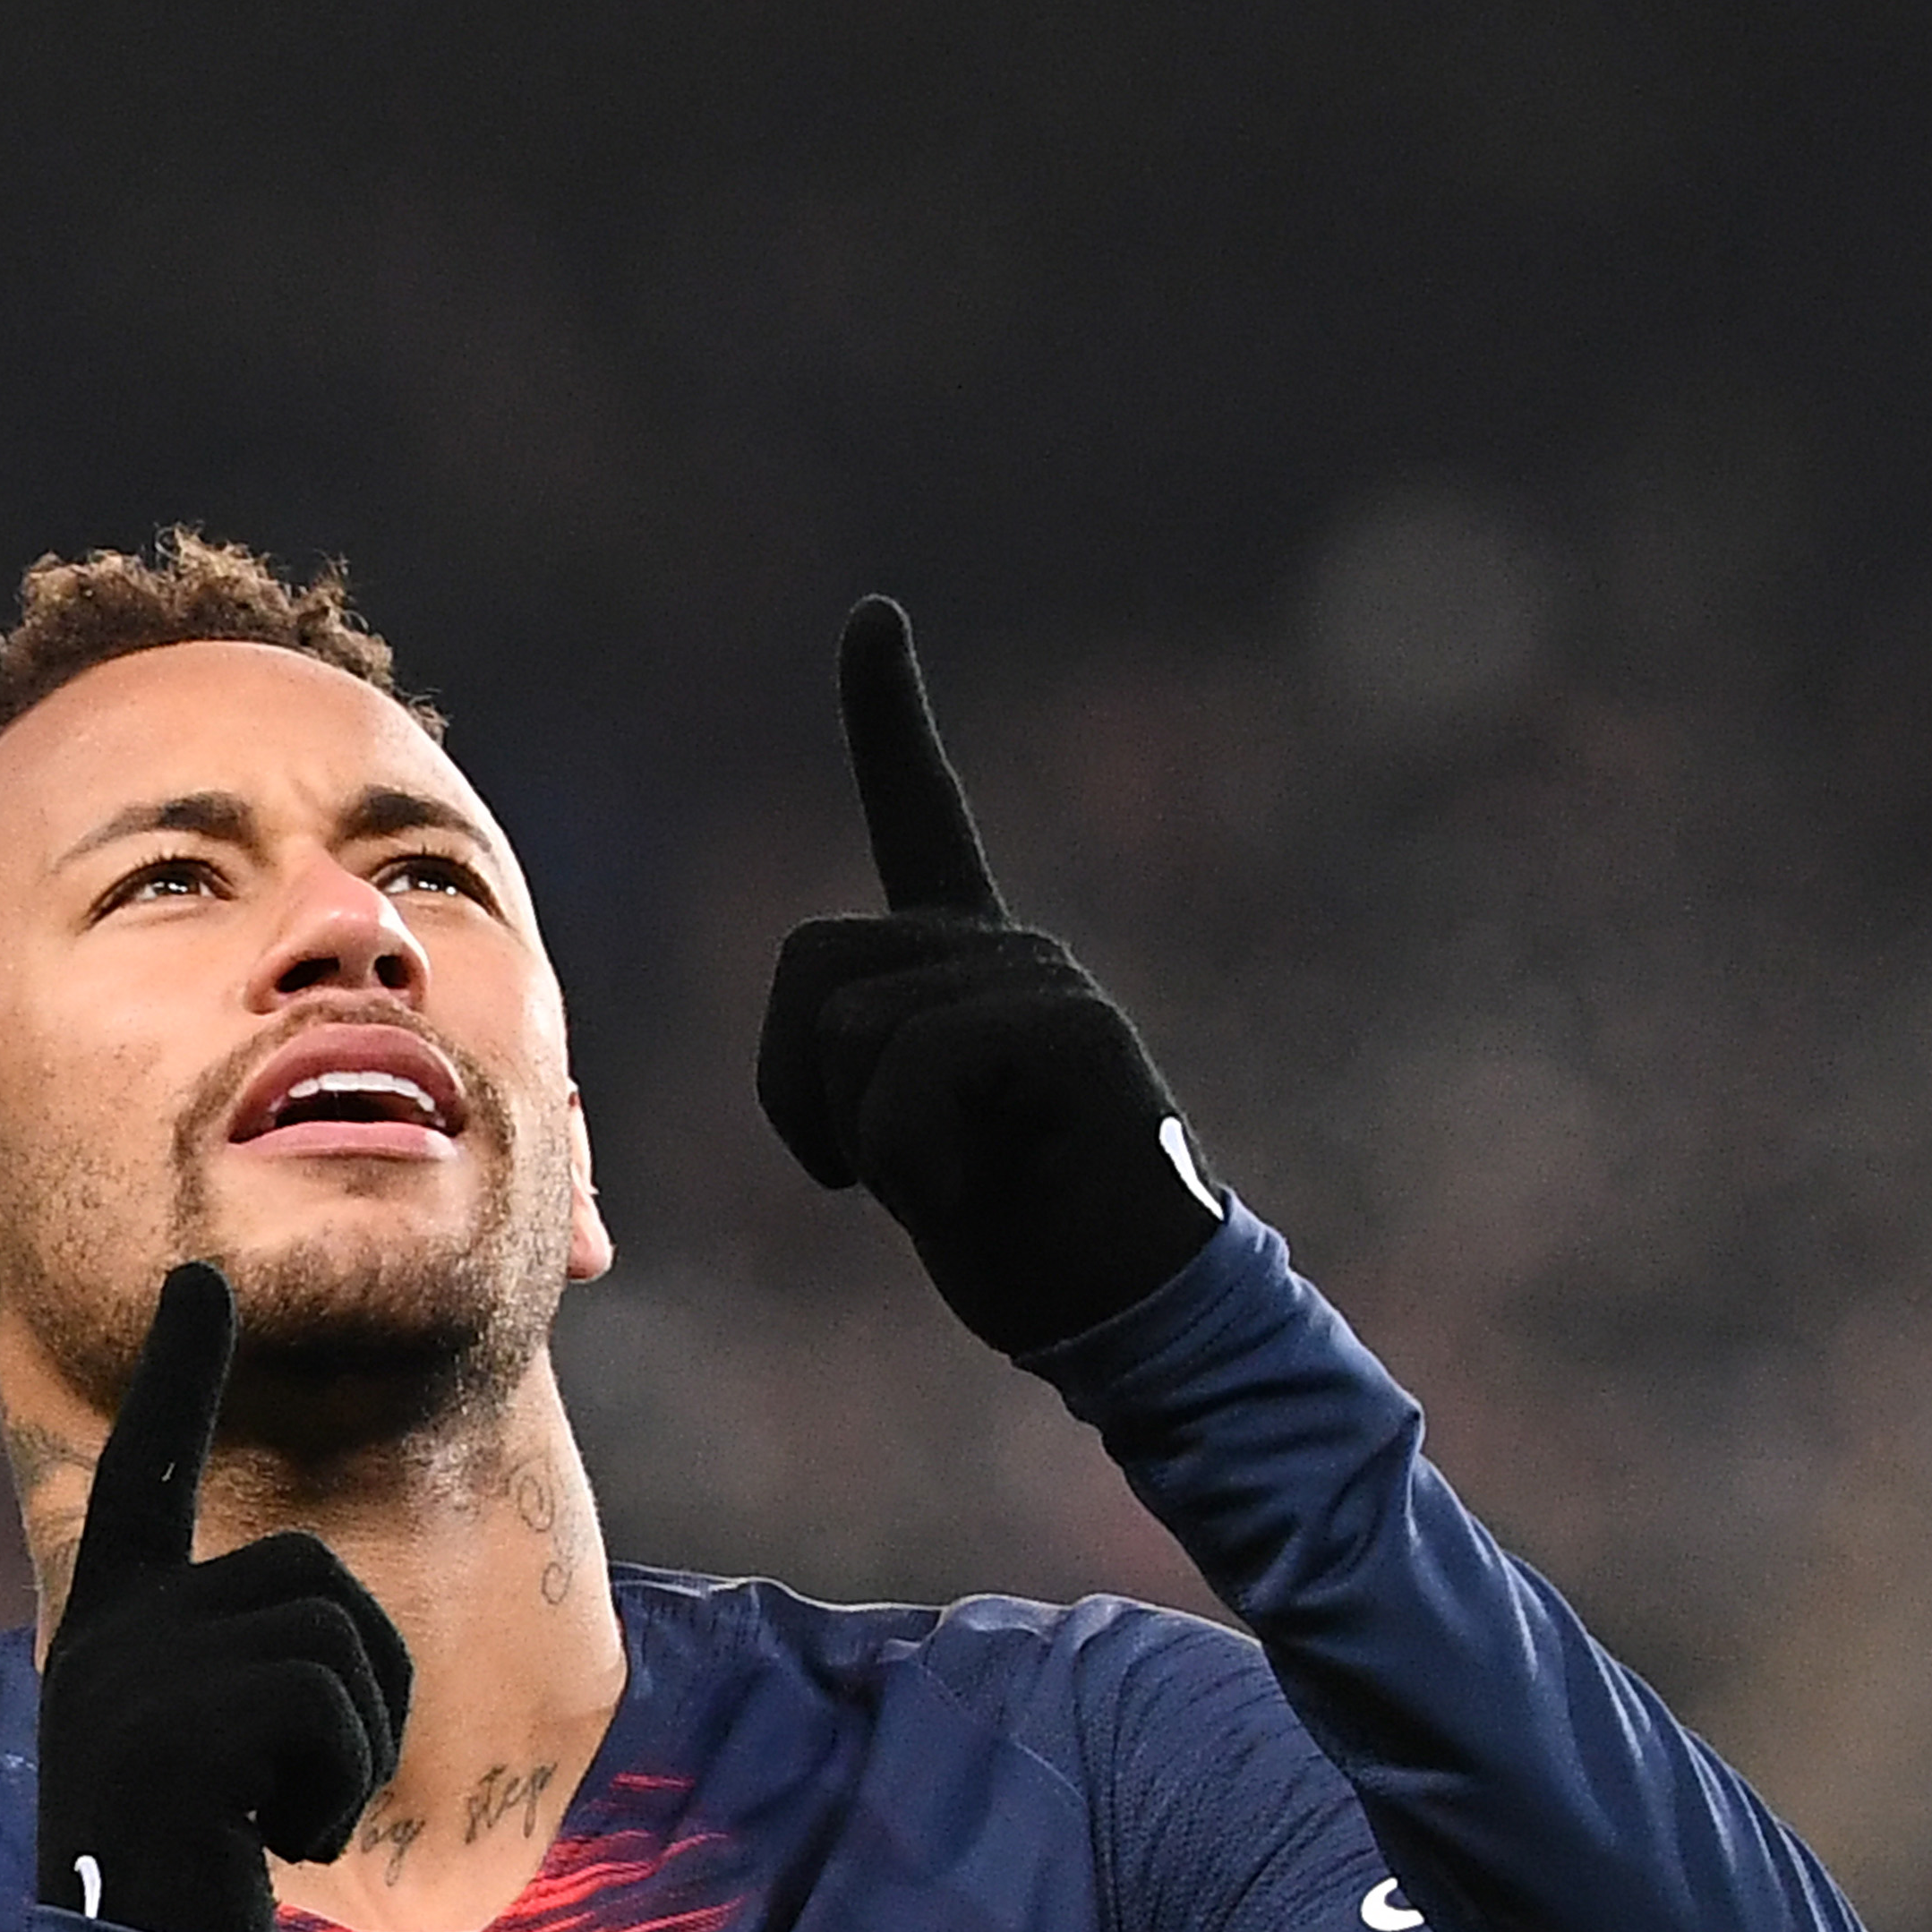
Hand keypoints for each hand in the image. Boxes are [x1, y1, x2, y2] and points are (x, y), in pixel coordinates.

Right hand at [32, 1265, 415, 1931]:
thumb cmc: (192, 1871)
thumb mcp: (199, 1745)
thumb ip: (237, 1662)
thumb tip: (325, 1619)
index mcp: (114, 1620)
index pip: (143, 1471)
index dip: (179, 1372)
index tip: (199, 1276)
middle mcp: (114, 1626)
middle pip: (317, 1581)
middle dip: (363, 1688)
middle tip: (298, 1790)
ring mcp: (139, 1670)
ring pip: (341, 1644)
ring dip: (355, 1749)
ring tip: (278, 1818)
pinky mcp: (180, 1724)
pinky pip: (337, 1710)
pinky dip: (340, 1790)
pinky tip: (272, 1846)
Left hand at [756, 596, 1229, 1354]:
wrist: (1131, 1316)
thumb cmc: (1020, 1243)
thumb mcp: (908, 1146)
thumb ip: (864, 1070)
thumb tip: (836, 1032)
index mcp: (969, 964)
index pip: (919, 814)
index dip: (889, 715)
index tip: (874, 615)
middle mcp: (1008, 950)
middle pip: (809, 966)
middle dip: (800, 1096)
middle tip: (891, 1177)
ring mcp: (1045, 981)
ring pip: (848, 1030)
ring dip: (866, 1145)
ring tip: (957, 1185)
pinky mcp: (1069, 1030)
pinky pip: (909, 1075)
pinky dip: (909, 1166)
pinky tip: (977, 1194)